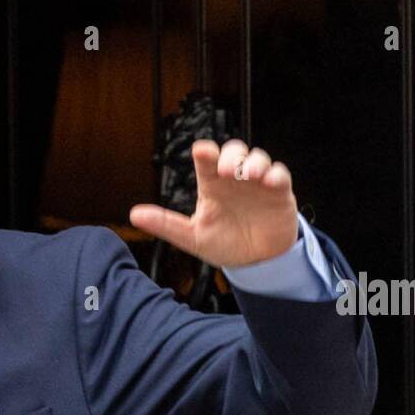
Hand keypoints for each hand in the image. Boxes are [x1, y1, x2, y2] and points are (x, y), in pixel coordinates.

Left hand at [129, 139, 298, 268]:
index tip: (202, 151)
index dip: (205, 153)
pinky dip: (276, 174)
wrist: (255, 263)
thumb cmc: (224, 244)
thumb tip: (134, 215)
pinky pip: (280, 175)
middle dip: (231, 155)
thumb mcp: (192, 237)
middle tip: (228, 171)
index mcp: (212, 186)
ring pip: (258, 158)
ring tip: (248, 175)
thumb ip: (166, 224)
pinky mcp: (279, 193)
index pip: (207, 162)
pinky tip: (270, 182)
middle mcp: (234, 180)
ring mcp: (257, 184)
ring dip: (254, 162)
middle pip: (234, 152)